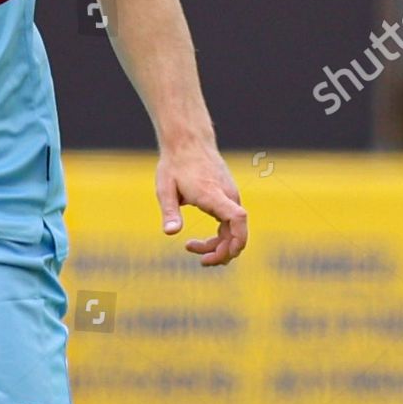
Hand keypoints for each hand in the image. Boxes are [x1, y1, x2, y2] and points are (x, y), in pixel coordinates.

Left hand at [155, 145, 246, 266]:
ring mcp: (230, 197)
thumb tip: (170, 232)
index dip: (238, 239)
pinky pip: (229, 224)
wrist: (188, 142)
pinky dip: (219, 237)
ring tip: (191, 248)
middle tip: (201, 261)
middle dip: (223, 252)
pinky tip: (198, 241)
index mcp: (213, 194)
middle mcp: (227, 196)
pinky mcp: (227, 199)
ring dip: (218, 246)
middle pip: (237, 231)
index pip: (237, 218)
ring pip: (233, 230)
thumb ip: (169, 212)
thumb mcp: (165, 189)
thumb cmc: (175, 165)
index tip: (226, 254)